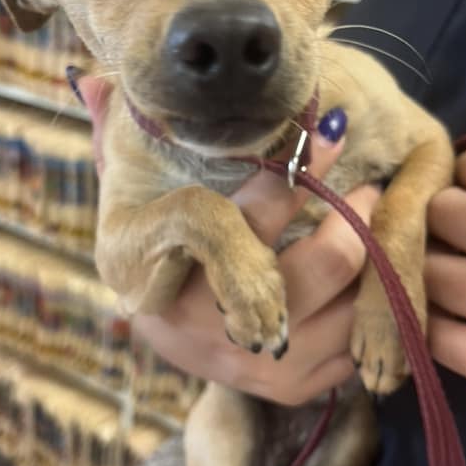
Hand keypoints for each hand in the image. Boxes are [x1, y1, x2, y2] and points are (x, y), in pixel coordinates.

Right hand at [79, 75, 377, 405]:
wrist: (173, 335)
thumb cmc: (156, 242)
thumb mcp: (131, 186)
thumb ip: (117, 134)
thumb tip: (92, 78)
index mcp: (144, 266)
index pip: (218, 219)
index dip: (284, 175)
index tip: (332, 131)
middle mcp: (193, 324)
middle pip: (312, 268)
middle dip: (354, 219)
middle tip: (369, 186)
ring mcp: (246, 360)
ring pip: (347, 305)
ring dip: (373, 257)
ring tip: (373, 218)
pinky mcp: (288, 387)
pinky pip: (358, 342)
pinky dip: (371, 304)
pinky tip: (368, 272)